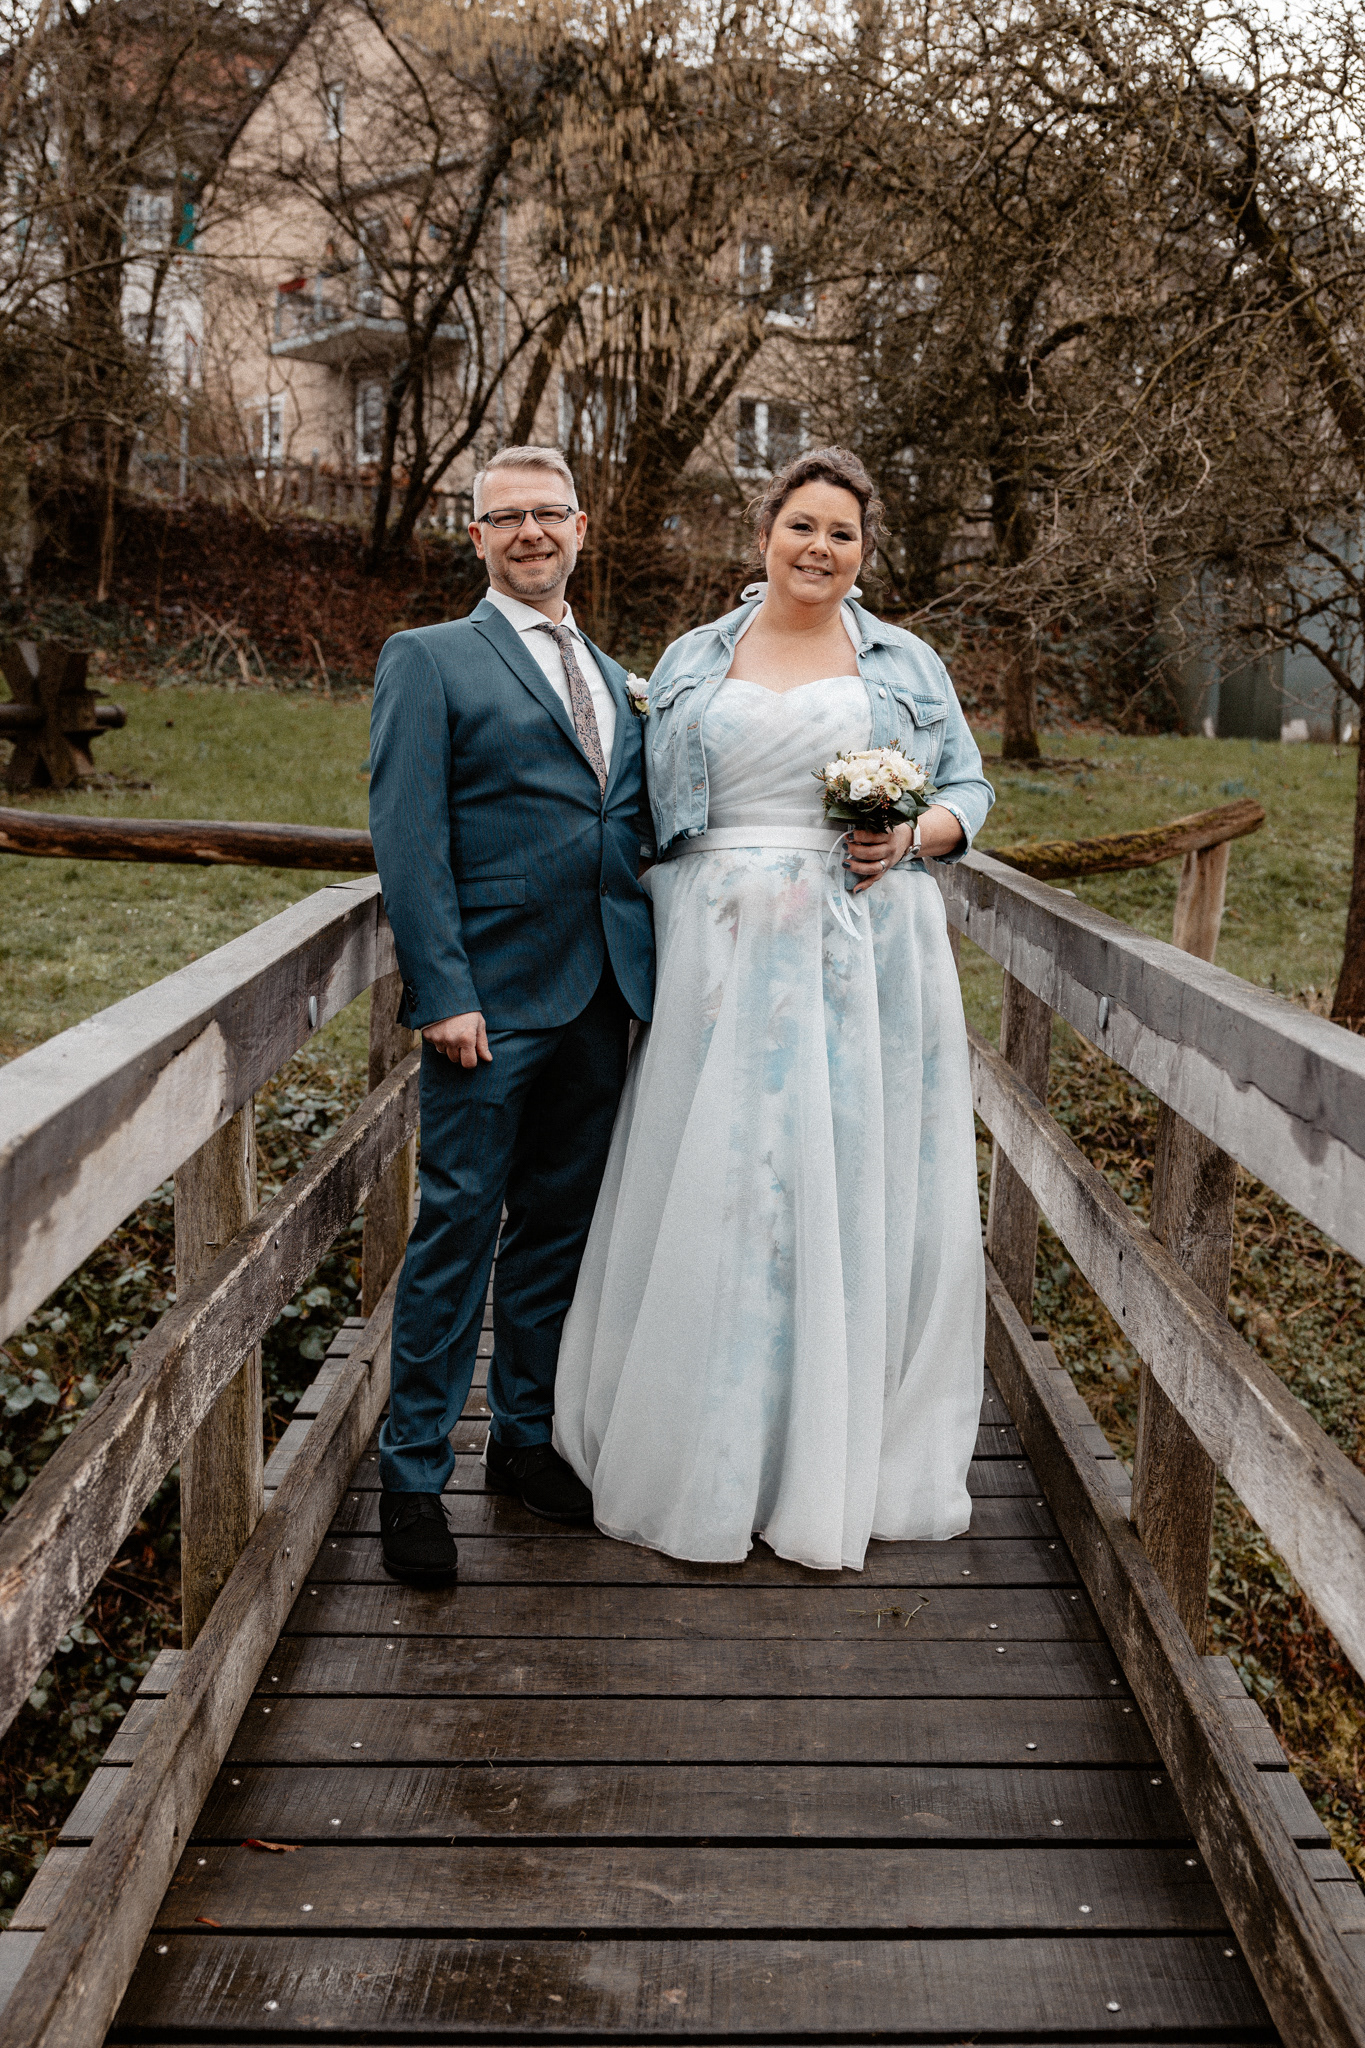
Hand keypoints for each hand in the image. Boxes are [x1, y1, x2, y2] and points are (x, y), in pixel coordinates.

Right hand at [423, 1011, 491, 1066]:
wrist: (446, 994)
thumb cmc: (466, 1010)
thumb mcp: (479, 1024)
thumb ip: (482, 1044)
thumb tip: (488, 1059)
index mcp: (467, 1038)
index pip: (468, 1064)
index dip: (471, 1061)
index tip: (471, 1054)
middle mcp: (452, 1040)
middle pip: (455, 1059)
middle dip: (459, 1052)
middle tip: (461, 1037)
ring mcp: (438, 1038)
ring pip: (444, 1052)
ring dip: (448, 1046)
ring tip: (451, 1030)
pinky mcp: (428, 1035)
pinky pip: (434, 1044)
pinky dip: (438, 1039)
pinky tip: (442, 1027)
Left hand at [847, 805, 963, 891]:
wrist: (908, 838)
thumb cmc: (890, 827)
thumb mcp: (885, 819)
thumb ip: (871, 819)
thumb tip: (849, 815)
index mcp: (889, 834)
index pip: (874, 836)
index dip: (860, 836)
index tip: (848, 835)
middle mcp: (890, 849)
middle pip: (872, 853)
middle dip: (856, 851)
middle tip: (845, 846)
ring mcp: (888, 861)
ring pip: (873, 868)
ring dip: (857, 867)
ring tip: (845, 863)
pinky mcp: (886, 869)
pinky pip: (876, 879)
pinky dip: (866, 884)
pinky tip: (855, 889)